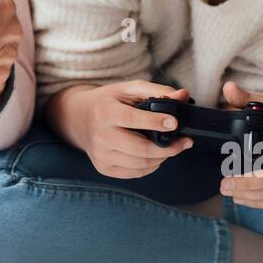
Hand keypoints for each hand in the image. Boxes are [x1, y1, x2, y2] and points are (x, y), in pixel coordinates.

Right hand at [50, 80, 194, 178]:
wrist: (77, 118)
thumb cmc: (108, 101)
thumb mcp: (127, 89)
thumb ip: (156, 91)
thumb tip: (183, 96)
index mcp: (103, 111)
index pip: (131, 119)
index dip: (155, 122)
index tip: (175, 123)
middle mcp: (99, 136)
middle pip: (139, 148)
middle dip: (168, 148)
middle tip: (185, 142)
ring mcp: (100, 155)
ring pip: (141, 163)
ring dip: (162, 157)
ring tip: (172, 147)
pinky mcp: (104, 168)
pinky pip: (135, 173)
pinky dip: (151, 165)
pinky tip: (156, 155)